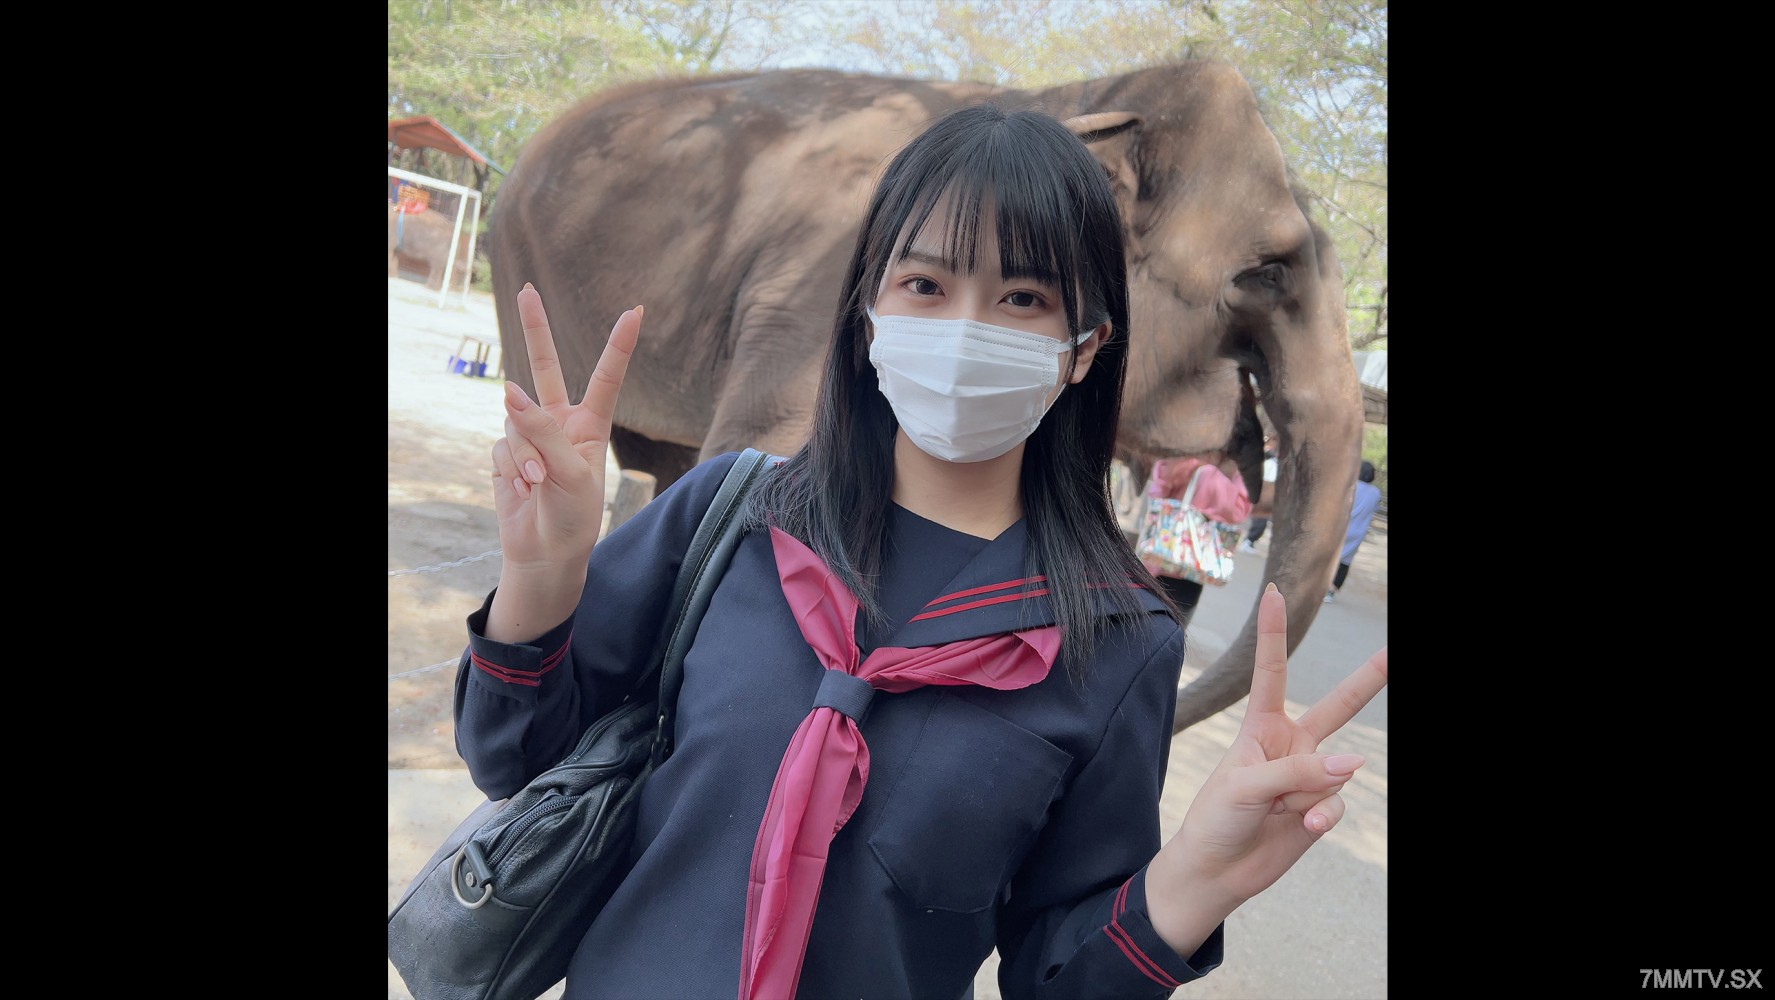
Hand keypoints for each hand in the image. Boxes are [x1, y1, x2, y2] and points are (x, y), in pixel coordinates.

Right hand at [484, 283, 641, 640]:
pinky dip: (511, 468)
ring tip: (539, 484)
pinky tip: (522, 489)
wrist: (545, 554)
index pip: (606, 377)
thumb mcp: (571, 473)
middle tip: (527, 289)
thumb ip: (543, 430)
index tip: (637, 311)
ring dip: (525, 454)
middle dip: (534, 329)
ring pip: (516, 421)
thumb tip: (508, 391)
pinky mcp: (507, 451)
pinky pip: (502, 445)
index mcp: (591, 425)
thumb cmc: (573, 516)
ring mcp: (530, 435)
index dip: (619, 345)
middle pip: (546, 367)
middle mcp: (560, 422)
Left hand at [1150, 584, 1387, 943]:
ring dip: (1309, 793)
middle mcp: (1290, 744)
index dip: (1273, 632)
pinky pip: (1337, 802)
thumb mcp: (1246, 786)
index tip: (1272, 593)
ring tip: (1282, 810)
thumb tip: (1355, 763)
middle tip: (1393, 651)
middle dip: (1368, 680)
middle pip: (1338, 706)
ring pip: (1334, 772)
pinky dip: (1323, 815)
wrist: (1218, 869)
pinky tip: (1304, 827)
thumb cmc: (1217, 818)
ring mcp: (1309, 776)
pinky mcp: (1321, 807)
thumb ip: (1299, 770)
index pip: (1271, 671)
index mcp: (1261, 725)